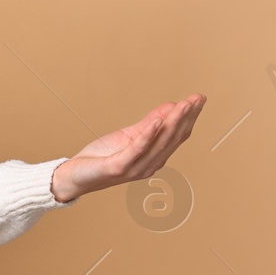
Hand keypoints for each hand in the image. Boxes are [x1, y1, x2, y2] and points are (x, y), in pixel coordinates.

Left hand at [50, 94, 205, 202]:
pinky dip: (149, 134)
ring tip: (183, 105)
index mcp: (154, 157)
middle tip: (197, 98)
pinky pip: (137, 148)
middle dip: (186, 117)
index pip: (177, 135)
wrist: (76, 176)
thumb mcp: (127, 136)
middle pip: (173, 138)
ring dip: (173, 122)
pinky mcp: (119, 167)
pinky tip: (158, 120)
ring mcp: (136, 167)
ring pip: (160, 142)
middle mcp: (150, 164)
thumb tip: (169, 107)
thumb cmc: (102, 157)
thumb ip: (147, 124)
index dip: (189, 117)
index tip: (199, 98)